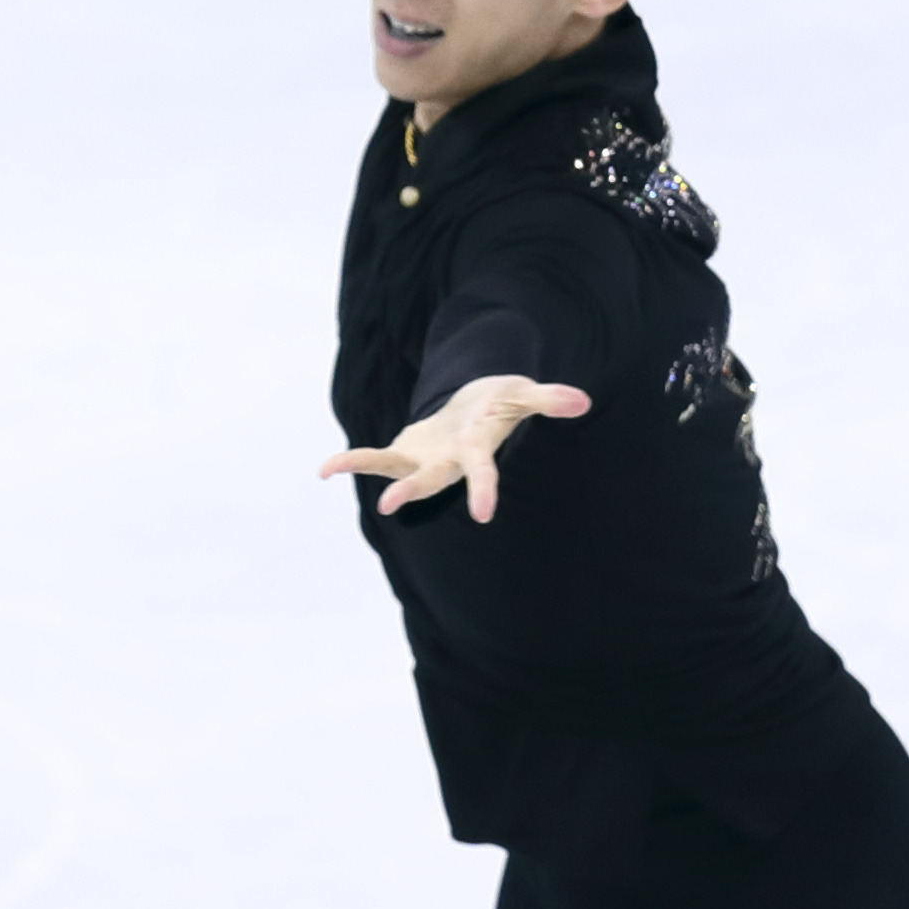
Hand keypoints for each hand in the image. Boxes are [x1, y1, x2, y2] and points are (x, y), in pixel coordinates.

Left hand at [319, 374, 590, 523]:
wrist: (473, 409)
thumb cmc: (500, 401)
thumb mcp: (522, 392)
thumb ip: (548, 399)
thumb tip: (583, 401)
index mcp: (477, 449)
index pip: (483, 471)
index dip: (483, 490)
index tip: (482, 515)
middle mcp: (448, 463)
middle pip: (430, 479)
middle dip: (412, 491)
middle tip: (390, 505)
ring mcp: (423, 461)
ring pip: (396, 472)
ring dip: (366, 471)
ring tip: (332, 468)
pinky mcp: (404, 452)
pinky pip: (376, 458)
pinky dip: (352, 462)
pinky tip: (325, 469)